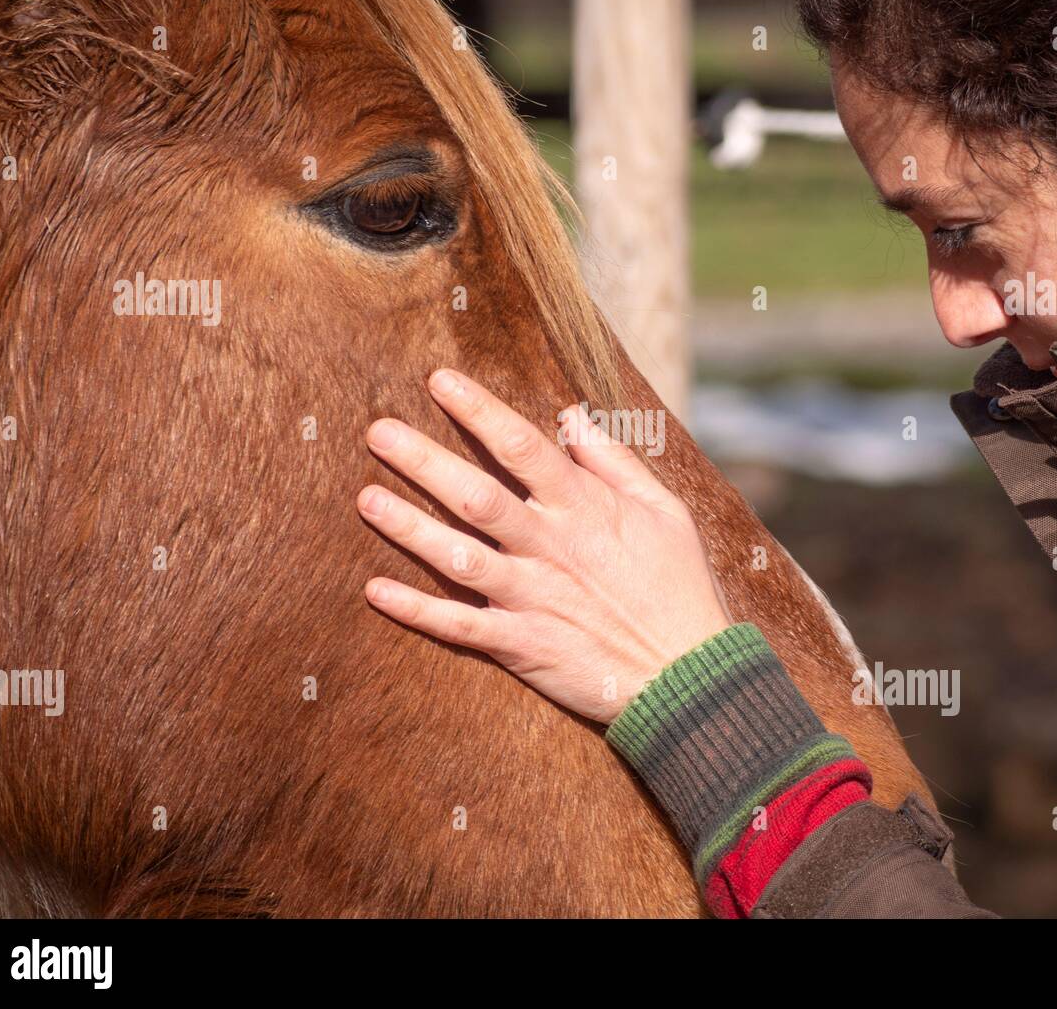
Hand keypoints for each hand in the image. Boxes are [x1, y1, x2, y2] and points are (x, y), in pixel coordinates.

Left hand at [357, 369, 732, 722]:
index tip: (439, 381)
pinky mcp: (522, 645)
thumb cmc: (680, 586)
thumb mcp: (665, 510)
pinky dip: (416, 610)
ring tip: (365, 498)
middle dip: (423, 460)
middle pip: (475, 496)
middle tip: (378, 431)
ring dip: (408, 528)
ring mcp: (532, 597)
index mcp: (585, 508)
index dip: (478, 410)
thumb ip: (615, 461)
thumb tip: (572, 415)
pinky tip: (375, 590)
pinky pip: (459, 626)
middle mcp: (551, 547)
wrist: (691, 675)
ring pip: (458, 556)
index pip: (521, 447)